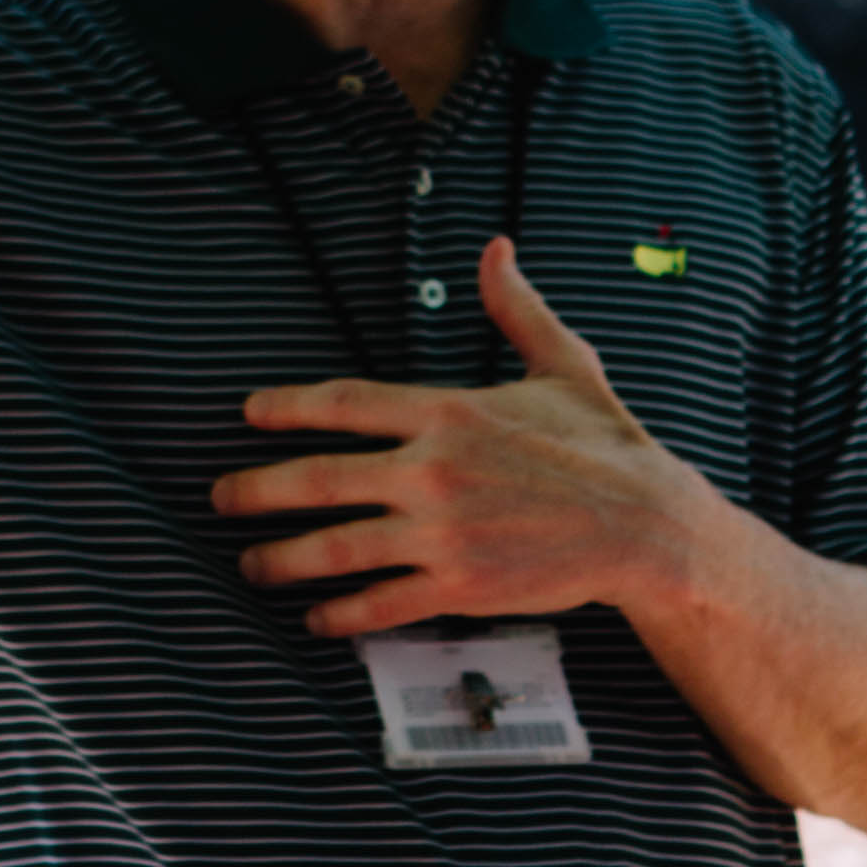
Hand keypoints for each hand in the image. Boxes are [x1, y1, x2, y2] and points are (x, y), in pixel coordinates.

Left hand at [214, 238, 712, 638]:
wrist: (646, 523)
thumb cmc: (605, 443)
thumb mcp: (562, 362)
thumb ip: (514, 309)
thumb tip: (495, 249)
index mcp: (448, 410)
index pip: (345, 402)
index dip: (288, 406)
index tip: (249, 413)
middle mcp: (433, 470)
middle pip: (318, 478)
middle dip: (257, 488)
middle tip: (220, 497)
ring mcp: (441, 532)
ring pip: (336, 546)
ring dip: (281, 558)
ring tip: (250, 564)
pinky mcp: (459, 585)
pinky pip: (381, 602)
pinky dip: (340, 614)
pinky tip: (316, 617)